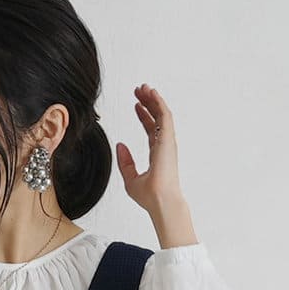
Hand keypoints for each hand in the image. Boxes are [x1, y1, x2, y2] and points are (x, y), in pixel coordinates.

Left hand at [114, 83, 184, 219]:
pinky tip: (152, 93)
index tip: (136, 105)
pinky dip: (159, 103)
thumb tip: (120, 145)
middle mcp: (164, 146)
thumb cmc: (149, 197)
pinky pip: (165, 116)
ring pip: (161, 114)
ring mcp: (168, 142)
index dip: (144, 116)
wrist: (160, 202)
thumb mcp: (130, 179)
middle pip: (157, 119)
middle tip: (139, 90)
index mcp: (157, 155)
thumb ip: (125, 162)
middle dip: (148, 103)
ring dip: (153, 99)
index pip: (151, 130)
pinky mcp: (168, 140)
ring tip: (144, 87)